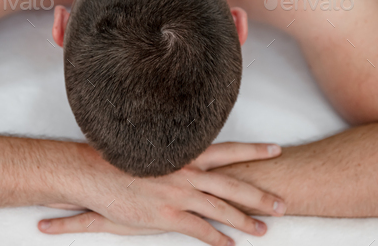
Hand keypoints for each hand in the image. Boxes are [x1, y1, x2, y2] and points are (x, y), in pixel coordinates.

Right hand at [38, 142, 285, 245]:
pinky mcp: (168, 216)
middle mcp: (189, 172)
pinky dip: (218, 239)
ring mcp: (180, 195)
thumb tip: (186, 143)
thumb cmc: (121, 157)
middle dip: (260, 195)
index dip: (254, 150)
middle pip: (234, 184)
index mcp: (187, 153)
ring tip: (264, 229)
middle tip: (283, 204)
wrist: (95, 171)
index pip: (229, 149)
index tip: (276, 149)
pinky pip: (201, 230)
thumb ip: (171, 147)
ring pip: (222, 209)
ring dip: (245, 221)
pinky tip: (230, 245)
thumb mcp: (151, 146)